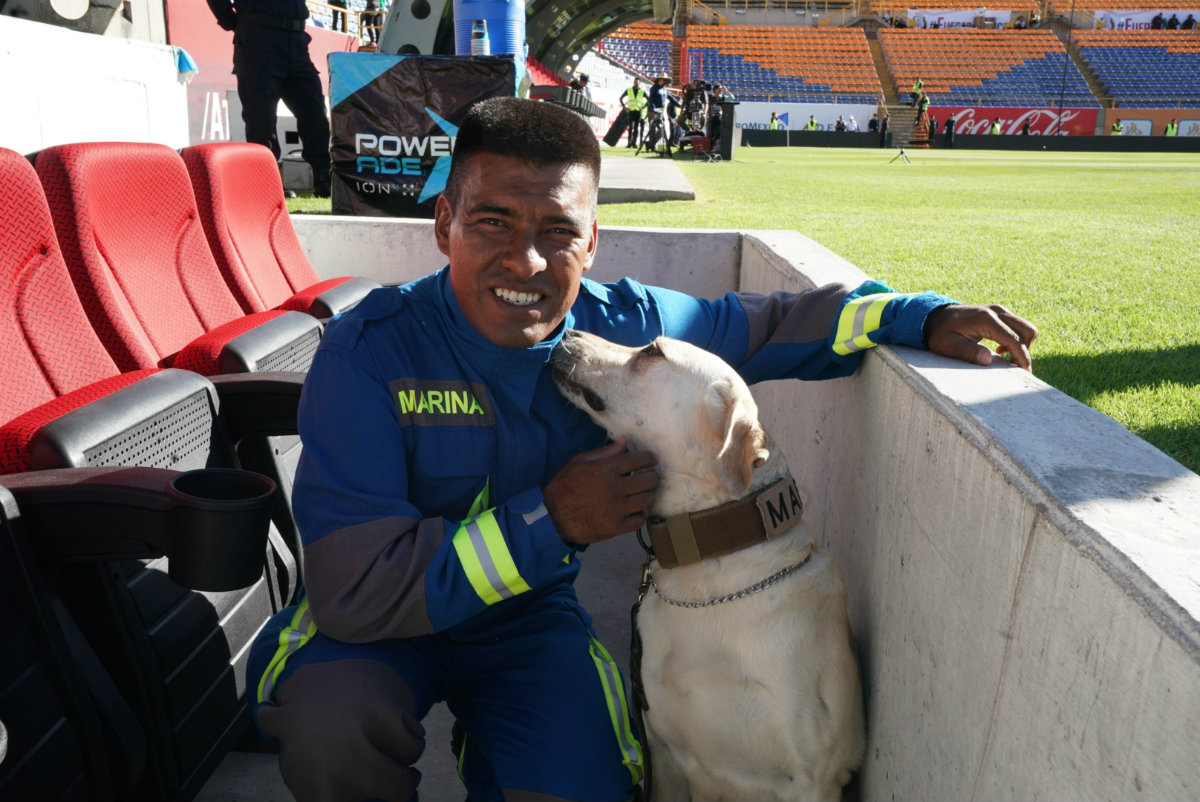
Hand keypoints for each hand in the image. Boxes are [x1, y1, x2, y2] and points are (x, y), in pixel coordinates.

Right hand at [543, 437, 659, 545]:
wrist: (551, 517)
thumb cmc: (563, 486)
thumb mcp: (578, 462)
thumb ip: (604, 452)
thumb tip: (625, 441)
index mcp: (606, 469)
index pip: (639, 459)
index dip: (649, 458)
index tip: (651, 460)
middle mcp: (615, 488)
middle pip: (649, 480)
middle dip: (652, 476)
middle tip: (648, 477)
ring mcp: (617, 509)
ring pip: (648, 500)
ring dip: (647, 495)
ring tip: (640, 494)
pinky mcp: (616, 527)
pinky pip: (639, 520)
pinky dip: (638, 515)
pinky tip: (631, 511)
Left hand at [923, 304, 1037, 370]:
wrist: (934, 316)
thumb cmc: (940, 333)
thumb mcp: (948, 346)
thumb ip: (967, 352)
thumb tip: (988, 360)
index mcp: (986, 319)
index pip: (1014, 339)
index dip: (1022, 358)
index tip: (1024, 374)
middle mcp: (997, 311)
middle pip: (1027, 331)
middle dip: (1026, 352)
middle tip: (1016, 369)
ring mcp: (999, 310)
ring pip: (1025, 328)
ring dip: (1022, 346)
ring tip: (1007, 361)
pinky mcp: (999, 313)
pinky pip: (1017, 327)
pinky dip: (1016, 340)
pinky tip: (1000, 351)